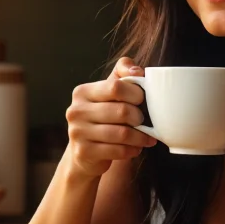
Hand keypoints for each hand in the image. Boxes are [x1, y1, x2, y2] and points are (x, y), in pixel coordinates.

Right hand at [66, 57, 156, 178]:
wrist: (85, 152)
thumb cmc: (103, 118)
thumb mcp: (109, 93)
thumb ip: (122, 75)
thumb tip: (138, 71)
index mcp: (83, 92)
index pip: (115, 87)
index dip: (135, 93)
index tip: (142, 100)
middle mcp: (76, 111)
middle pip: (121, 111)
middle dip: (139, 117)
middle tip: (145, 122)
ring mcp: (77, 132)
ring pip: (122, 133)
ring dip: (140, 137)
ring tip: (147, 137)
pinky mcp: (84, 152)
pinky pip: (118, 150)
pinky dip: (133, 150)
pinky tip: (136, 148)